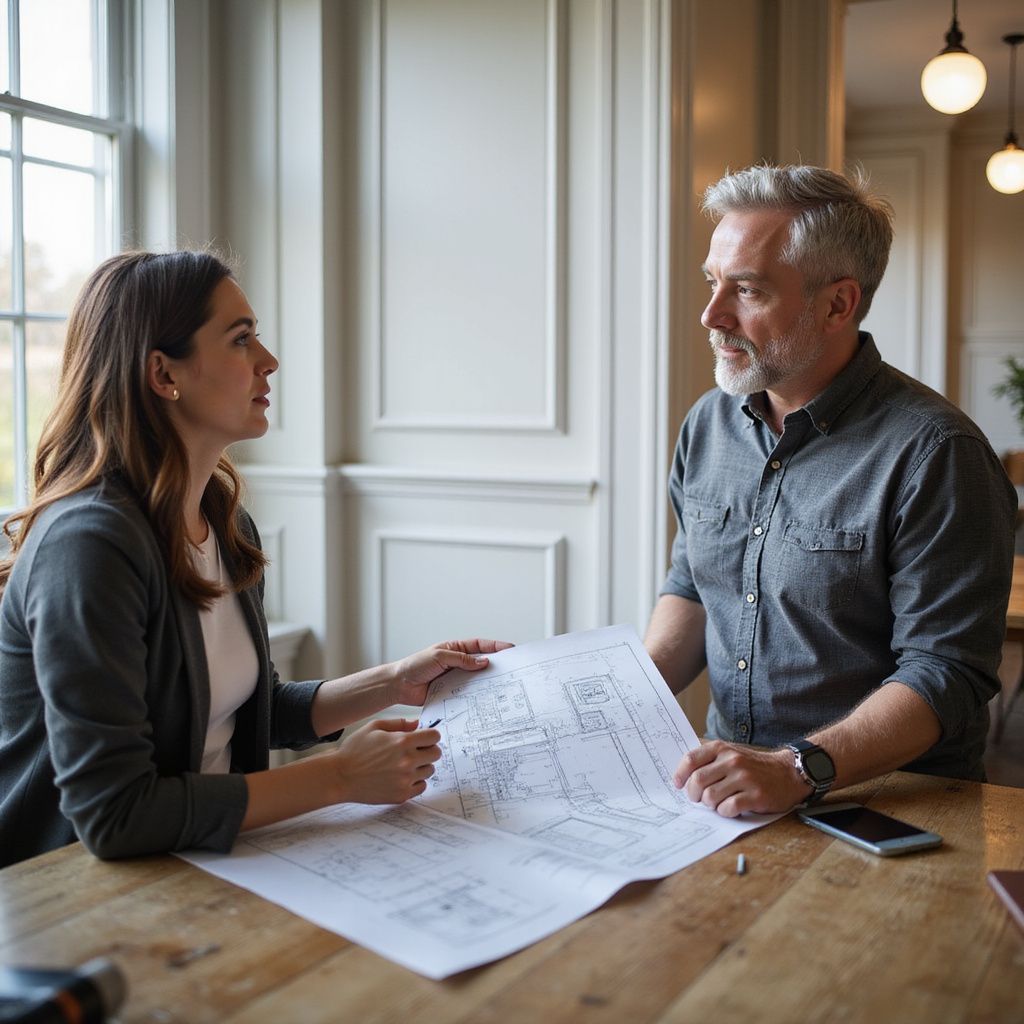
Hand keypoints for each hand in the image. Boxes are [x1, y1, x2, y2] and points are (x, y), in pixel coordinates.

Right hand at [329, 718, 442, 804]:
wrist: (340, 776)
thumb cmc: (355, 750)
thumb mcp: (374, 727)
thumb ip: (399, 723)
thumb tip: (417, 724)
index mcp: (402, 742)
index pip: (434, 737)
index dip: (430, 736)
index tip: (423, 739)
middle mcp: (407, 761)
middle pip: (436, 754)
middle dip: (428, 750)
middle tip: (415, 751)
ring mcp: (405, 780)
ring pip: (429, 771)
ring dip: (421, 766)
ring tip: (404, 765)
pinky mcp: (401, 795)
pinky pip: (421, 787)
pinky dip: (415, 782)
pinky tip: (402, 777)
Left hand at [389, 639, 513, 706]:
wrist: (400, 686)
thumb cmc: (415, 666)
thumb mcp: (439, 657)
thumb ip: (461, 659)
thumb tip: (483, 661)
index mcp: (455, 649)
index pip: (479, 645)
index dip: (495, 646)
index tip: (510, 648)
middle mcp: (458, 663)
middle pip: (481, 662)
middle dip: (496, 665)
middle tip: (512, 669)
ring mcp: (455, 678)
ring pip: (476, 679)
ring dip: (487, 682)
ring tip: (502, 685)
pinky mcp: (452, 692)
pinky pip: (467, 693)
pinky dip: (476, 695)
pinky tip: (484, 698)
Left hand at [672, 740, 811, 816]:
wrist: (788, 773)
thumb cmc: (754, 766)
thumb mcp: (731, 753)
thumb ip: (709, 760)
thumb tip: (683, 774)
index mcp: (722, 749)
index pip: (691, 759)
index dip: (680, 774)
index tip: (678, 785)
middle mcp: (732, 760)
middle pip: (698, 780)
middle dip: (693, 794)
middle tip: (698, 799)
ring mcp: (744, 777)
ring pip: (711, 796)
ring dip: (710, 804)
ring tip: (718, 803)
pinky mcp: (755, 795)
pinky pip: (728, 808)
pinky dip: (725, 812)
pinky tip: (731, 808)